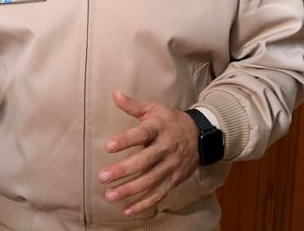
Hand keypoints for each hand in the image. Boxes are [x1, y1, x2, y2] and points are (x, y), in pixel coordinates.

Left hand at [98, 90, 199, 216]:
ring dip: (130, 190)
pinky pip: (159, 194)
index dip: (125, 140)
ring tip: (110, 196)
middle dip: (123, 170)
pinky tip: (127, 210)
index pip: (142, 134)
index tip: (108, 146)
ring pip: (150, 181)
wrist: (199, 135)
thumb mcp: (153, 109)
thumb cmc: (169, 120)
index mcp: (159, 128)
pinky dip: (144, 204)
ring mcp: (171, 166)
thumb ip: (133, 105)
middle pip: (145, 161)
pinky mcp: (174, 179)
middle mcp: (166, 148)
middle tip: (103, 177)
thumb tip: (114, 94)